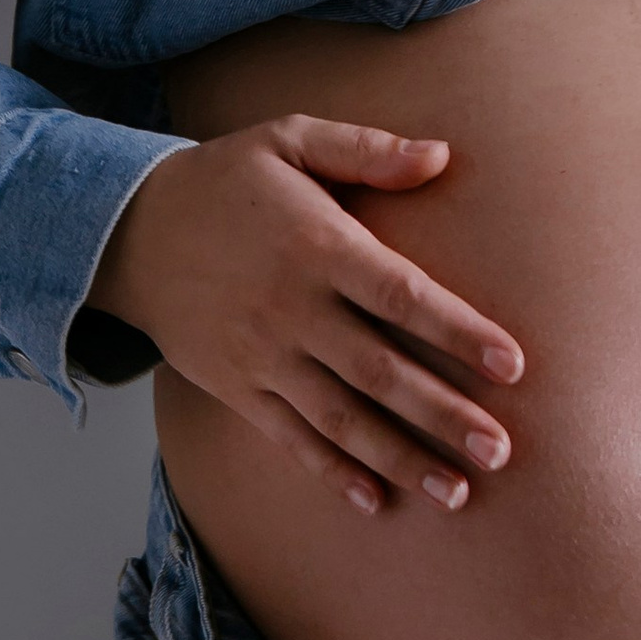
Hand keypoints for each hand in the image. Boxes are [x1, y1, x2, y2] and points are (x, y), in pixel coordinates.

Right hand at [87, 119, 522, 515]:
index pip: (402, 296)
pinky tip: (377, 500)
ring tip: (458, 492)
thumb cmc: (225, 179)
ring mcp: (264, 355)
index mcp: (317, 246)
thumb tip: (444, 155)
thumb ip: (367, 150)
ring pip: (342, 418)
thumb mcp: (289, 139)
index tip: (513, 365)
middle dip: (444, 415)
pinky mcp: (238, 387)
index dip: (459, 332)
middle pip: (380, 371)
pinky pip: (291, 438)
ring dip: (402, 457)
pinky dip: (333, 472)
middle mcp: (293, 309)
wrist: (128, 230)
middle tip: (502, 451)